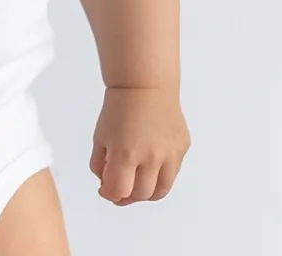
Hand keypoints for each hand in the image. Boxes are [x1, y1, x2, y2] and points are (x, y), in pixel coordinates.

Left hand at [89, 86, 189, 204]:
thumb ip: (100, 165)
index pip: (120, 191)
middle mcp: (151, 156)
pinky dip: (160, 175)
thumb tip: (107, 187)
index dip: (110, 194)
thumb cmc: (118, 109)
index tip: (106, 190)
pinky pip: (172, 173)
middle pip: (141, 194)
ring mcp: (170, 153)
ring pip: (160, 191)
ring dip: (146, 192)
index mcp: (125, 152)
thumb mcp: (100, 136)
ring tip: (136, 182)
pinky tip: (150, 164)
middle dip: (127, 195)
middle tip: (121, 187)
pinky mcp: (182, 148)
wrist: (144, 85)